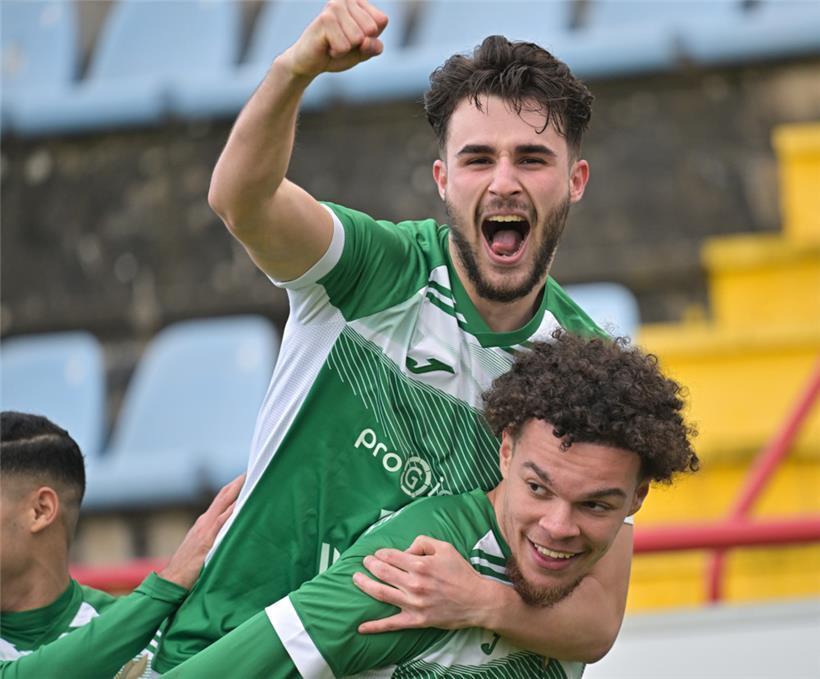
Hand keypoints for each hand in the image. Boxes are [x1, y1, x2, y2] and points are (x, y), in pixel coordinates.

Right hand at [157, 474, 243, 589]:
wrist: (172, 580)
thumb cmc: (189, 567)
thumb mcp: (204, 547)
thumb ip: (216, 537)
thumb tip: (233, 531)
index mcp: (205, 522)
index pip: (222, 498)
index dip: (234, 486)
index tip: (247, 475)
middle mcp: (205, 521)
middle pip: (224, 495)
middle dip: (238, 482)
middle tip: (254, 469)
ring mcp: (205, 529)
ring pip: (224, 504)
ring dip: (238, 491)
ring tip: (253, 480)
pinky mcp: (206, 540)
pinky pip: (221, 522)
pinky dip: (231, 512)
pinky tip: (241, 504)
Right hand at [280, 0, 388, 78]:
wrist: (311, 62)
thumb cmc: (339, 52)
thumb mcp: (364, 52)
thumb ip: (374, 47)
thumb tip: (366, 41)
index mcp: (358, 1)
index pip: (381, 20)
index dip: (371, 37)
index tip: (355, 38)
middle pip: (371, 29)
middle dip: (359, 44)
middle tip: (343, 41)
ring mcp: (335, 6)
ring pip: (358, 38)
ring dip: (346, 48)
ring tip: (334, 43)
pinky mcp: (325, 19)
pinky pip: (345, 46)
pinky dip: (337, 52)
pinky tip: (327, 46)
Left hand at [352, 535, 488, 632]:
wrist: (477, 601)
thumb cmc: (461, 572)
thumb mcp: (445, 547)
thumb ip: (423, 542)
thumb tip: (405, 549)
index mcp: (420, 565)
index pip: (390, 556)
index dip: (381, 553)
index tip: (378, 554)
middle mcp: (414, 584)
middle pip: (382, 572)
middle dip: (369, 565)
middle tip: (364, 562)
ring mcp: (413, 603)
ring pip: (381, 593)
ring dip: (364, 584)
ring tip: (356, 578)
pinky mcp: (416, 620)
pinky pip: (392, 624)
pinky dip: (375, 626)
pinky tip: (360, 627)